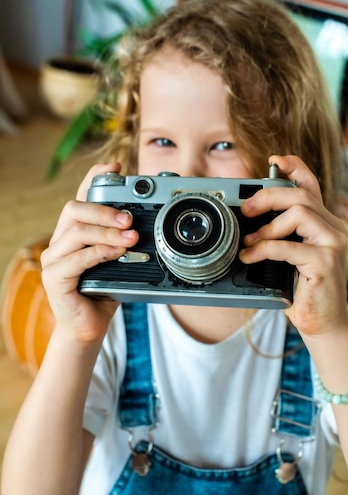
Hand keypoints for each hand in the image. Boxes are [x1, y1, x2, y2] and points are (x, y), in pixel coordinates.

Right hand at [41, 163, 138, 343]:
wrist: (89, 327)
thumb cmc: (105, 291)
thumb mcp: (119, 260)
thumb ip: (125, 240)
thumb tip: (148, 222)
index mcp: (75, 232)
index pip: (80, 196)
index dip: (95, 177)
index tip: (116, 167)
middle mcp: (60, 241)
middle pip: (74, 210)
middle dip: (104, 209)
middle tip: (130, 218)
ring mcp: (53, 259)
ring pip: (76, 232)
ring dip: (106, 232)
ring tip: (131, 237)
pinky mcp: (53, 279)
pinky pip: (75, 259)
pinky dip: (98, 253)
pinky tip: (116, 252)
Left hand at [239, 155, 347, 337]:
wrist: (322, 322)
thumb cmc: (302, 289)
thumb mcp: (288, 255)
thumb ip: (278, 234)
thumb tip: (248, 218)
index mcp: (323, 222)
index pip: (311, 185)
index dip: (294, 167)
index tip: (274, 159)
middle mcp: (333, 228)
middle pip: (301, 195)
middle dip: (268, 197)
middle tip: (246, 210)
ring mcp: (333, 244)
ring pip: (300, 213)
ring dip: (267, 226)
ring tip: (250, 241)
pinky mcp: (326, 263)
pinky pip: (290, 246)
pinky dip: (264, 249)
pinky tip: (250, 257)